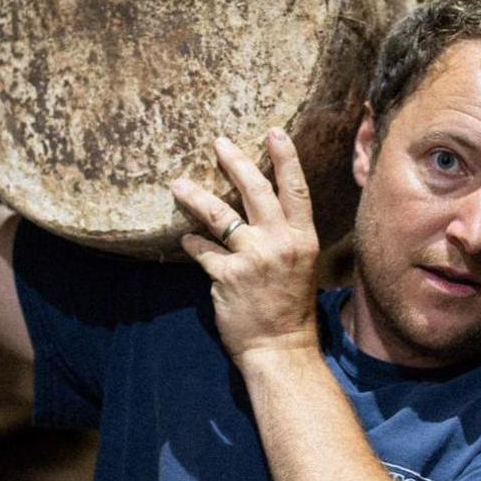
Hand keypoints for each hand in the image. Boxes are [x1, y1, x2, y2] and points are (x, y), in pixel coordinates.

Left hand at [171, 129, 321, 362]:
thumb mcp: (300, 266)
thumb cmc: (290, 307)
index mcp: (303, 239)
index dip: (286, 158)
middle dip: (236, 162)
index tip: (275, 132)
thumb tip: (260, 210)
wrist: (280, 348)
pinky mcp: (228, 275)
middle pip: (256, 191)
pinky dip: (192, 244)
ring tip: (178, 184)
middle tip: (218, 142)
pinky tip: (186, 241)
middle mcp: (280, 243)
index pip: (296, 190)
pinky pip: (203, 251)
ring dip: (196, 196)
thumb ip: (284, 236)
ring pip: (220, 215)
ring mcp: (254, 258)